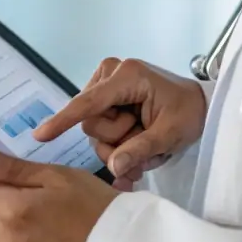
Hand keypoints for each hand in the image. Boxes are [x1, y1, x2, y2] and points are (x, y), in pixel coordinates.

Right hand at [33, 58, 206, 189]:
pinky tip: (137, 143)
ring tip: (146, 145)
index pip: (89, 103)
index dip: (64, 120)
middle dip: (116, 142)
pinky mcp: (108, 96)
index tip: (41, 135)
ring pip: (95, 130)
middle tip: (145, 146)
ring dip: (119, 144)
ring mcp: (108, 83)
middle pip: (92, 124)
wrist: (200, 105)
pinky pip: (100, 127)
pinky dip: (118, 141)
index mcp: (128, 76)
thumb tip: (114, 168)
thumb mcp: (170, 134)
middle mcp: (112, 73)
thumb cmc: (189, 113)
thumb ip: (141, 150)